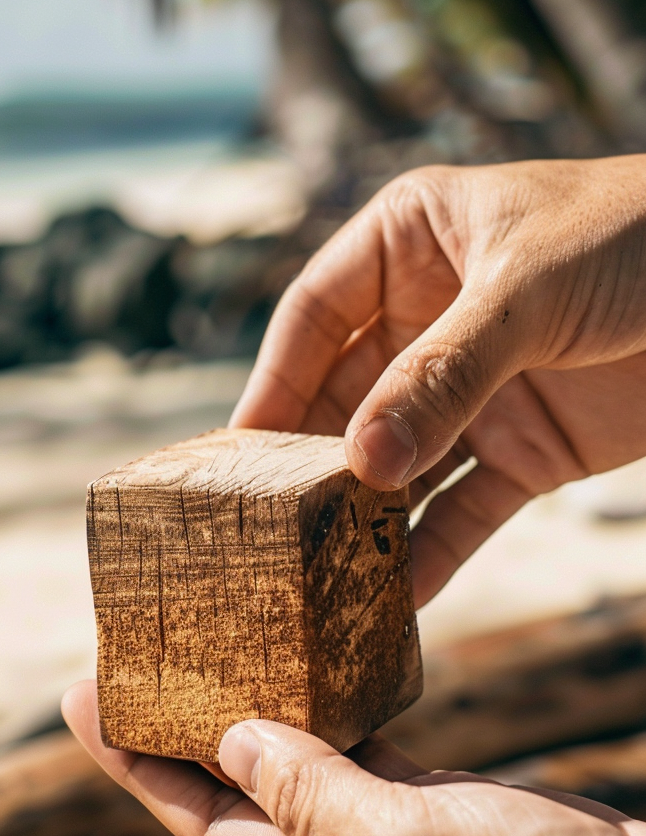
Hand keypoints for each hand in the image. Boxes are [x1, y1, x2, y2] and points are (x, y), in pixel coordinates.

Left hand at [63, 682, 645, 835]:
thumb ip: (318, 798)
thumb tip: (234, 741)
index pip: (200, 820)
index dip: (135, 763)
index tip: (81, 696)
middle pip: (236, 794)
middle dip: (178, 733)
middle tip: (131, 659)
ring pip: (298, 770)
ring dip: (249, 717)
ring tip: (209, 652)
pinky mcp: (445, 813)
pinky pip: (364, 758)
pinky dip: (333, 715)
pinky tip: (320, 675)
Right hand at [230, 156, 645, 605]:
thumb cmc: (638, 236)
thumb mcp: (526, 290)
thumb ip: (442, 374)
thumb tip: (361, 463)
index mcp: (411, 245)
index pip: (313, 318)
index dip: (269, 385)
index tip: (231, 458)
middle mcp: (430, 320)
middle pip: (346, 402)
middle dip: (310, 467)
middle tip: (265, 535)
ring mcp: (476, 391)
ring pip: (400, 465)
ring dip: (365, 520)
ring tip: (318, 580)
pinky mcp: (528, 451)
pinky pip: (465, 510)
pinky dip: (435, 553)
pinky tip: (397, 599)